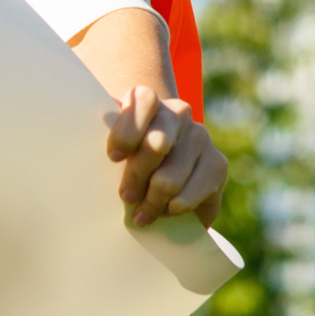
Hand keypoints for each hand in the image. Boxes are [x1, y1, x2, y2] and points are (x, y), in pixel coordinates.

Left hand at [103, 85, 224, 228]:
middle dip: (137, 176)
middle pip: (156, 144)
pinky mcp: (217, 163)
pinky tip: (167, 210)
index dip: (128, 129)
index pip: (144, 100)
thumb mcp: (115, 151)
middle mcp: (178, 113)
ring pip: (170, 177)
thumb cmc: (127, 161)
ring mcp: (200, 136)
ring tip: (142, 215)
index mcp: (149, 101)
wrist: (163, 180)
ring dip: (152, 202)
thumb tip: (97, 168)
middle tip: (126, 197)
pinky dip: (175, 207)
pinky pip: (191, 192)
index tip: (114, 157)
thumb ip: (111, 150)